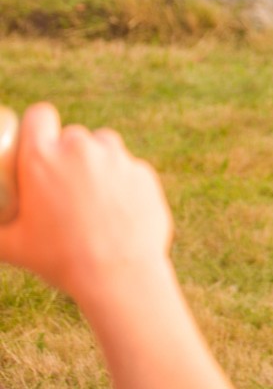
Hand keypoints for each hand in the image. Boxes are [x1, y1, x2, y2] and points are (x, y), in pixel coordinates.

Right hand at [0, 102, 172, 304]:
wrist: (118, 274)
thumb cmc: (59, 259)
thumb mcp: (10, 246)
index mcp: (42, 158)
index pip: (39, 115)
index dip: (38, 125)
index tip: (38, 141)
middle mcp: (80, 149)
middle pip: (72, 135)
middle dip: (66, 152)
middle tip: (61, 182)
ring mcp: (116, 158)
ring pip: (104, 144)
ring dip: (96, 159)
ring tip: (89, 192)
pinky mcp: (143, 172)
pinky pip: (129, 166)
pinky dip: (122, 179)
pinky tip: (117, 206)